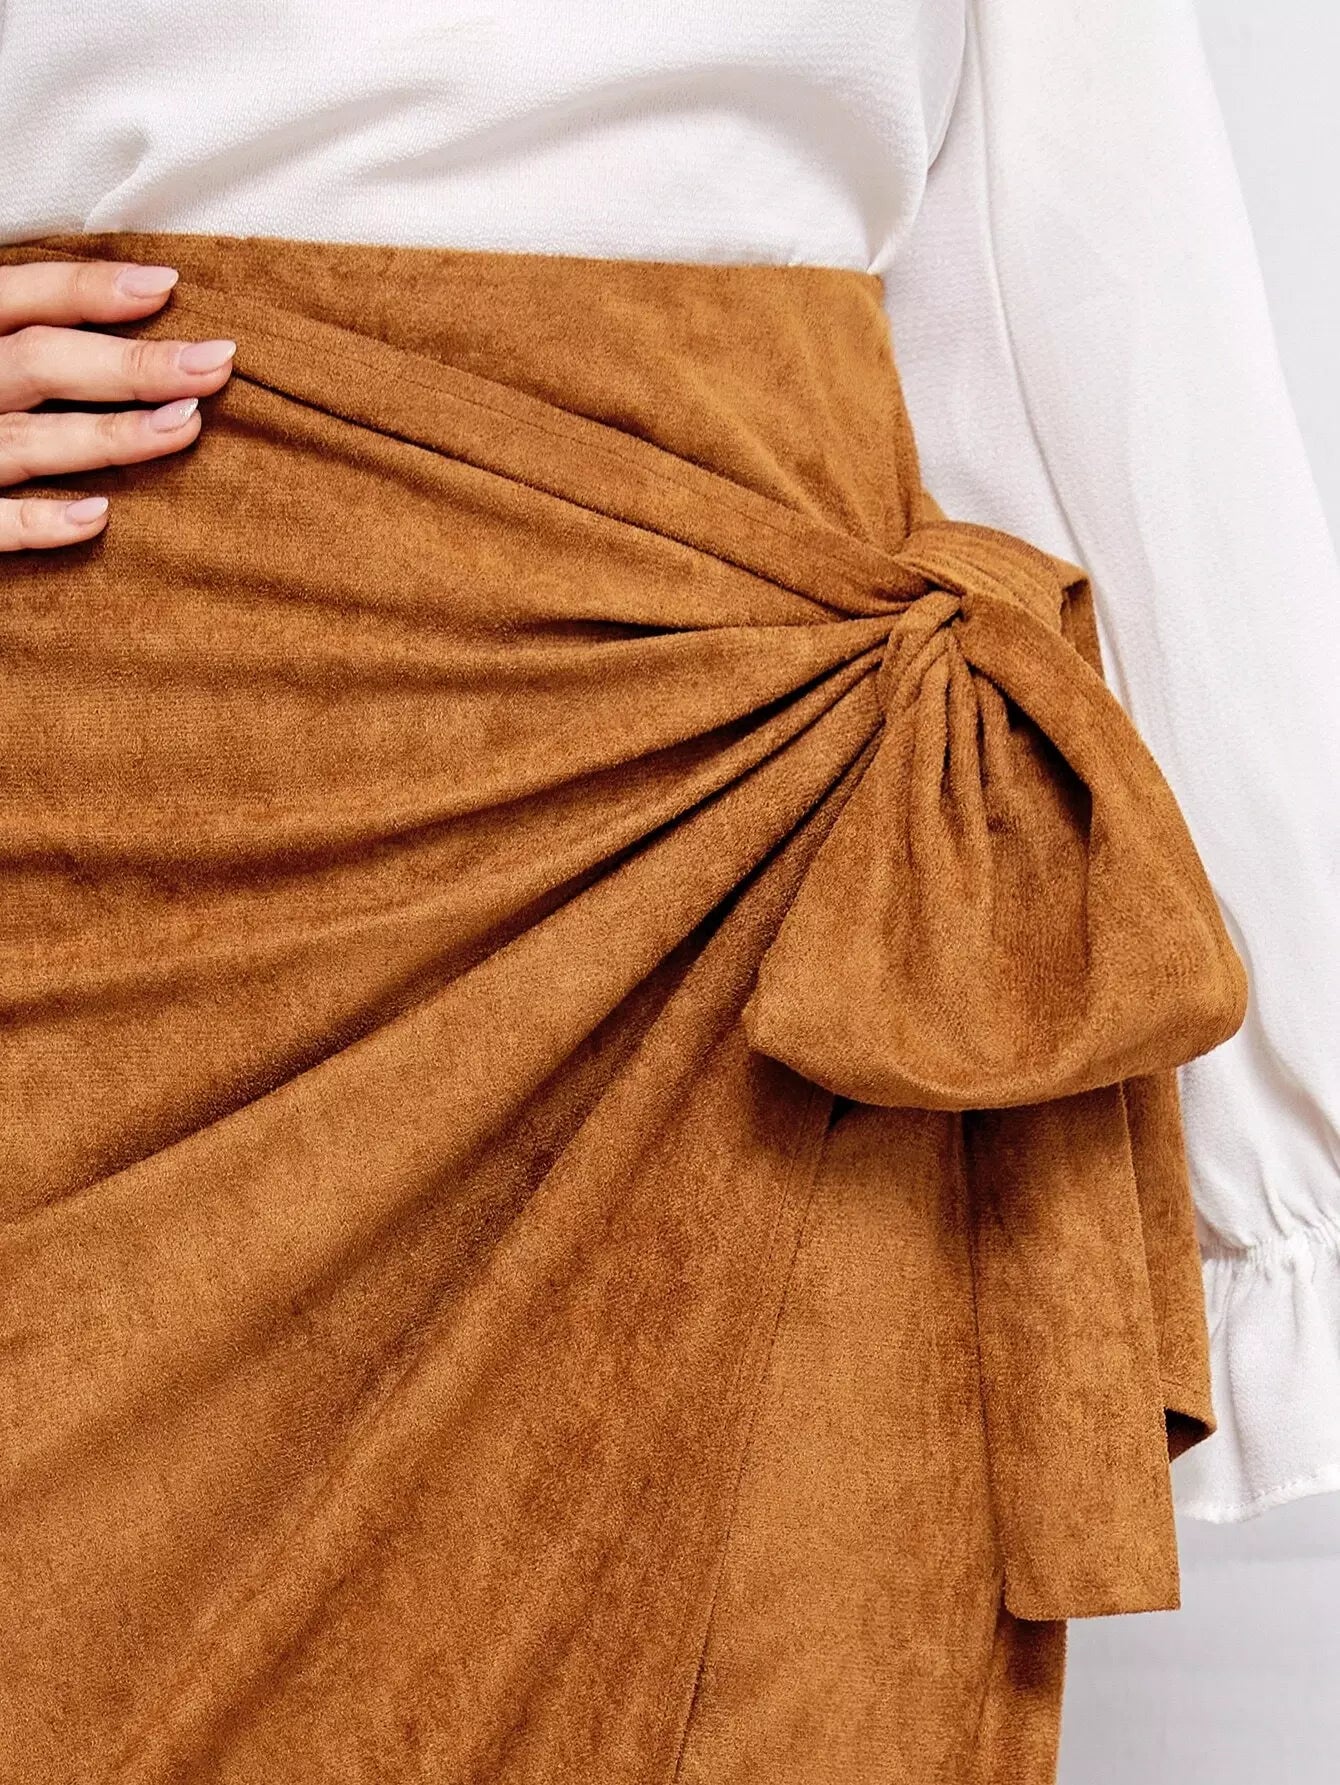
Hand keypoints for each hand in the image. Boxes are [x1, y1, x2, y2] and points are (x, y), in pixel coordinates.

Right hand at [0, 259, 235, 551]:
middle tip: (214, 362)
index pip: (17, 296)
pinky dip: (38, 522)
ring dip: (108, 435)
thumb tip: (130, 300)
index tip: (167, 285)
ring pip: (26, 442)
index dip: (88, 289)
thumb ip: (18, 336)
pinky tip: (98, 516)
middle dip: (129, 363)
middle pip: (37, 363)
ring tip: (183, 426)